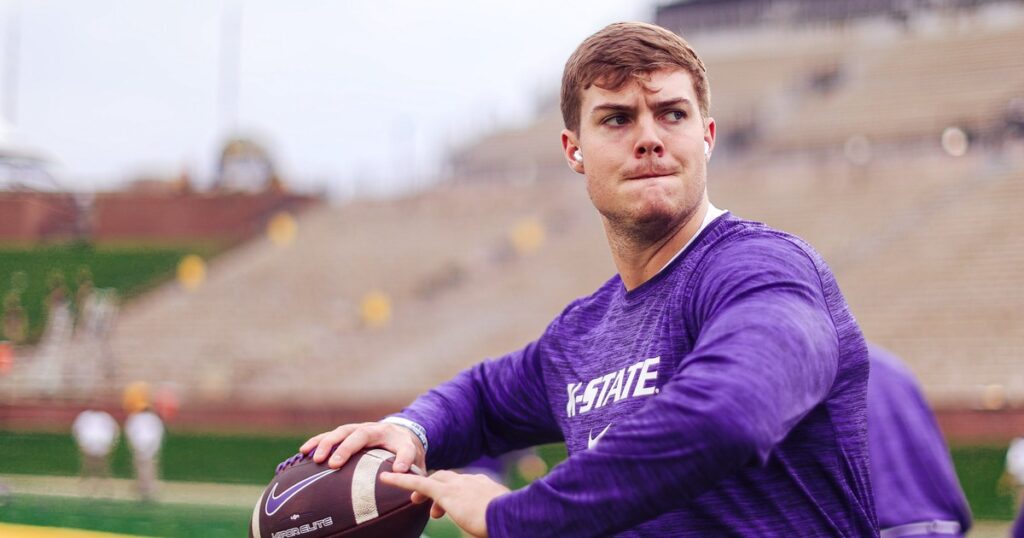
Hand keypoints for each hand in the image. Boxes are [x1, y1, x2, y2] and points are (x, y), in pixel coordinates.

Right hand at [299, 422, 424, 472]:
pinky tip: (304, 450)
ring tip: (316, 458)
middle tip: (335, 465)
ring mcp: (360, 429)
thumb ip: (413, 472)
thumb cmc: (405, 451)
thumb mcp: (415, 461)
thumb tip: (407, 489)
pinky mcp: (348, 432)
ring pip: (343, 432)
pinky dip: (317, 441)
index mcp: (400, 439)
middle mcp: (377, 429)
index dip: (402, 458)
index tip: (398, 471)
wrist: (399, 432)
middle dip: (347, 449)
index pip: (404, 448)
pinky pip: (330, 435)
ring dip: (328, 443)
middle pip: (363, 435)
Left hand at [380, 469, 509, 537]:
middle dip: (439, 489)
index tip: (456, 503)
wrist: (510, 515)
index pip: (468, 486)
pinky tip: (386, 478)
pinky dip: (401, 481)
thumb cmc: (510, 522)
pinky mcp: (446, 492)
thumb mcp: (500, 521)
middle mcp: (472, 481)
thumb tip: (492, 528)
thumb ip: (491, 521)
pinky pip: (419, 484)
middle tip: (432, 507)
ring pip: (435, 480)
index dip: (458, 493)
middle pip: (450, 479)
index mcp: (486, 488)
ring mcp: (459, 485)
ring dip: (423, 489)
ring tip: (413, 502)